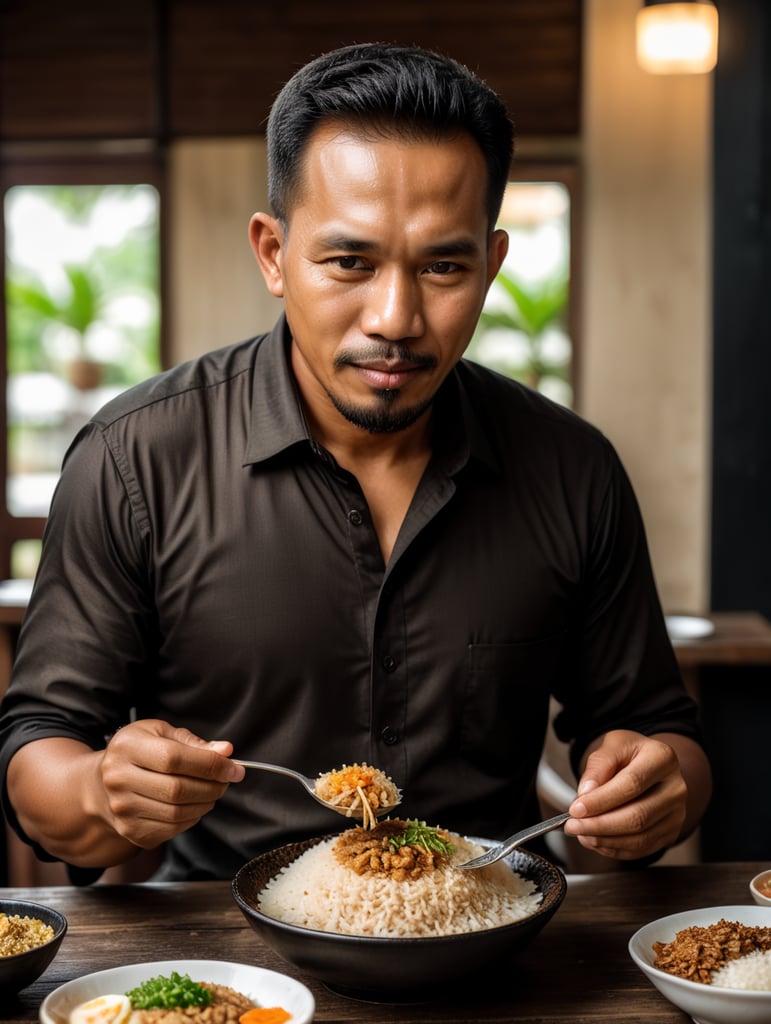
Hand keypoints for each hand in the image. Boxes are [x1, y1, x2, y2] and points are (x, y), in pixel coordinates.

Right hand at [97, 719, 244, 848]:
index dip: (209, 764)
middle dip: (212, 786)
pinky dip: (193, 818)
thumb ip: (192, 742)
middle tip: (227, 780)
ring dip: (206, 803)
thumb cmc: (137, 752)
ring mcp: (122, 809)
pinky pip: (172, 829)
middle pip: (177, 789)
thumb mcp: (159, 733)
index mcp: (127, 747)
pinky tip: (196, 805)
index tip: (233, 767)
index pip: (174, 758)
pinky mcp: (130, 831)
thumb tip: (225, 751)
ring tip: (213, 791)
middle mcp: (118, 779)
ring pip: (177, 813)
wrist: (101, 784)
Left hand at [563, 729, 688, 860]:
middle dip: (600, 825)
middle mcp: (675, 788)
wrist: (648, 765)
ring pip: (641, 837)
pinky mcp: (671, 832)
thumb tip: (586, 793)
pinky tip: (596, 841)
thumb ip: (598, 765)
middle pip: (638, 816)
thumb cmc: (630, 754)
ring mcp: (676, 813)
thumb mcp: (612, 745)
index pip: (631, 784)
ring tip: (581, 834)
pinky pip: (642, 848)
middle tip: (573, 826)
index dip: (601, 800)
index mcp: (662, 758)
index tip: (576, 809)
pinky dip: (616, 849)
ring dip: (606, 840)